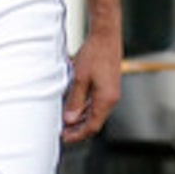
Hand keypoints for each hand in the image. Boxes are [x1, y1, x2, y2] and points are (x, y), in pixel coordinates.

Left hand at [63, 28, 120, 143]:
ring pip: (95, 114)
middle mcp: (111, 99)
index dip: (78, 135)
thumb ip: (75, 101)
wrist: (106, 36)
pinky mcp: (109, 86)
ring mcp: (111, 93)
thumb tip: (70, 119)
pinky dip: (85, 109)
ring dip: (81, 119)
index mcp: (105, 100)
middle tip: (63, 132)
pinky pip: (97, 104)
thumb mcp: (79, 78)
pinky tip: (75, 107)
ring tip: (66, 121)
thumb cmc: (95, 53)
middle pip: (95, 122)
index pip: (92, 127)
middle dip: (78, 129)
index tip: (65, 137)